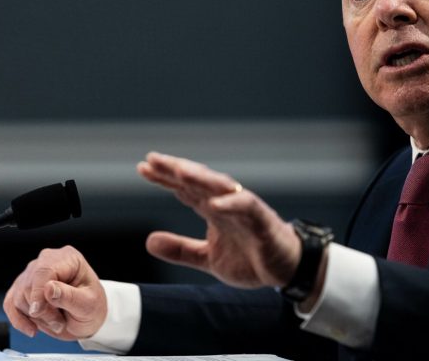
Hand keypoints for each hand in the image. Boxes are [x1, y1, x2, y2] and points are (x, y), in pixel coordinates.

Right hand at [2, 245, 107, 339]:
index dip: (38, 293)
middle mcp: (48, 261)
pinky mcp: (22, 288)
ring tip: (55, 322)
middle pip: (29, 285)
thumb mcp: (89, 304)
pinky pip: (10, 304)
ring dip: (34, 317)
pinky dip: (17, 319)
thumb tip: (48, 288)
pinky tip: (31, 328)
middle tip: (59, 322)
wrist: (87, 317)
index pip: (44, 270)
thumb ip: (69, 296)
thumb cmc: (91, 306)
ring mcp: (32, 274)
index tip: (38, 311)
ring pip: (18, 297)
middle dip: (42, 310)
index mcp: (67, 258)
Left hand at [137, 152, 301, 288]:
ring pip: (221, 186)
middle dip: (177, 169)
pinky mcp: (262, 219)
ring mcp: (244, 208)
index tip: (142, 168)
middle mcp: (226, 202)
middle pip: (199, 180)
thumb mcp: (207, 258)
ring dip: (201, 177)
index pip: (186, 188)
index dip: (165, 178)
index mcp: (213, 209)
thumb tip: (149, 241)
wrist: (286, 269)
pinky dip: (230, 203)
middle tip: (153, 159)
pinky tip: (213, 203)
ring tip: (180, 171)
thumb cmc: (250, 258)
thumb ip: (181, 249)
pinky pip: (246, 206)